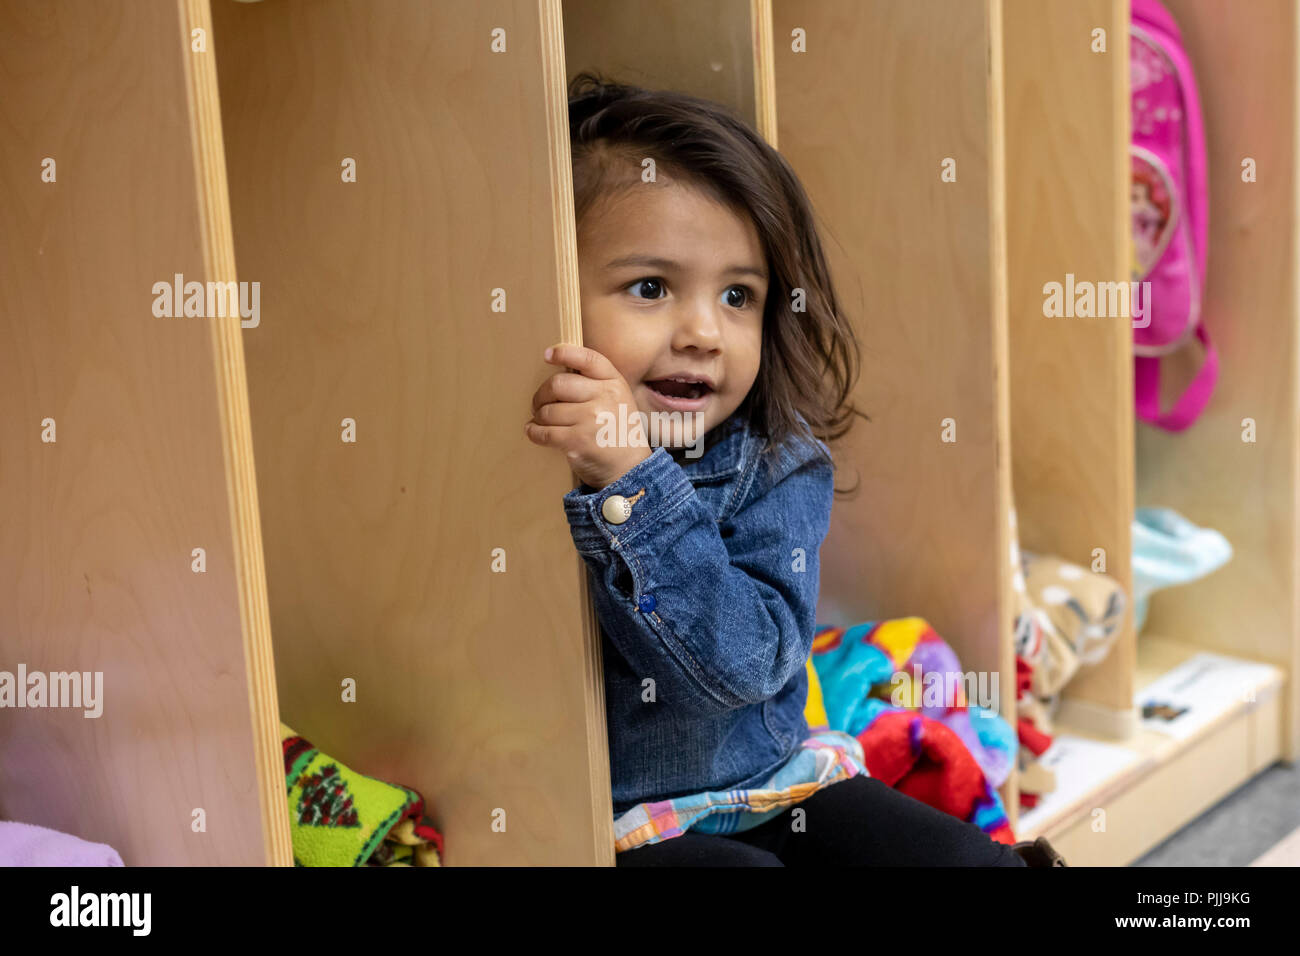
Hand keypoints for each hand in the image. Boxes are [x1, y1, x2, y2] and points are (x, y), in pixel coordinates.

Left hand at [525, 343, 651, 489]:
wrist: (629, 468)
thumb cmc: (617, 432)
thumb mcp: (617, 400)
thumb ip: (595, 383)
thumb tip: (558, 371)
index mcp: (614, 383)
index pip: (587, 359)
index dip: (564, 353)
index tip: (548, 355)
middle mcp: (605, 398)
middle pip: (558, 384)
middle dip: (542, 394)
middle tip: (539, 403)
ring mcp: (591, 419)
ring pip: (548, 410)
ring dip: (538, 417)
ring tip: (541, 421)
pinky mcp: (578, 441)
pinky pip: (544, 432)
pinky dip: (534, 432)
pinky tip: (534, 432)